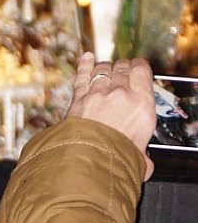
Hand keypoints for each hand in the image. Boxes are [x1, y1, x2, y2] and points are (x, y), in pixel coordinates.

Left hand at [66, 54, 154, 176]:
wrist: (89, 161)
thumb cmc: (117, 157)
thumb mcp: (140, 153)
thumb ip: (143, 151)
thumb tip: (144, 164)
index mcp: (142, 102)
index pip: (142, 69)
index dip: (139, 67)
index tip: (138, 69)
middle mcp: (121, 93)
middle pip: (122, 67)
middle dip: (122, 68)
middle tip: (122, 74)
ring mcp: (98, 93)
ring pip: (103, 69)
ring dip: (105, 69)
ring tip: (106, 72)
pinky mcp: (79, 98)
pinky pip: (83, 75)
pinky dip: (85, 65)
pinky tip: (87, 57)